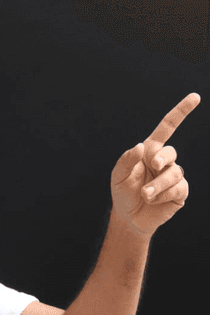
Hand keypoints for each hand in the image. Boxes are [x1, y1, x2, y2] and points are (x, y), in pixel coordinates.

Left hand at [110, 92, 200, 237]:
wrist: (128, 217)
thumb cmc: (122, 192)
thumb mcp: (118, 175)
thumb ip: (127, 160)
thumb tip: (140, 146)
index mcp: (149, 151)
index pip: (167, 128)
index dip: (181, 112)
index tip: (195, 97)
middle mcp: (164, 161)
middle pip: (171, 152)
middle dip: (162, 159)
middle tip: (153, 166)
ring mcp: (173, 176)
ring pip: (173, 173)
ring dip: (157, 185)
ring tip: (145, 195)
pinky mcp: (179, 192)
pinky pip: (177, 189)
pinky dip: (162, 195)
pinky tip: (152, 201)